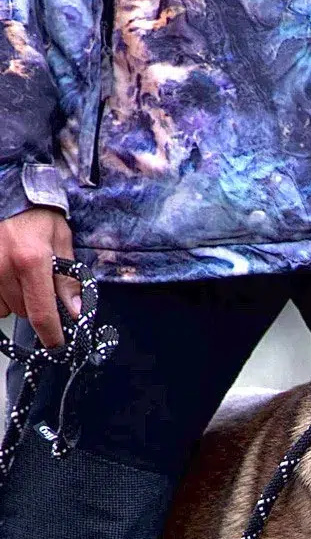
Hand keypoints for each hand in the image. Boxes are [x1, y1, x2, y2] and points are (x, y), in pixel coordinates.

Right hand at [0, 207, 78, 348]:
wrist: (8, 192)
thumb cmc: (37, 215)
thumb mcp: (61, 242)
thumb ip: (68, 280)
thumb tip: (75, 313)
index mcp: (31, 261)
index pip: (42, 314)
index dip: (51, 336)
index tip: (58, 346)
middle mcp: (4, 268)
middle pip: (24, 312)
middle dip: (36, 306)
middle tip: (39, 283)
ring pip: (6, 308)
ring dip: (16, 300)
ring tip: (20, 274)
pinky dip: (1, 295)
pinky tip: (6, 278)